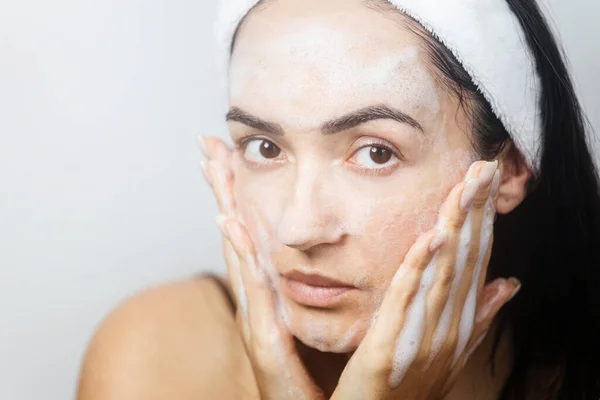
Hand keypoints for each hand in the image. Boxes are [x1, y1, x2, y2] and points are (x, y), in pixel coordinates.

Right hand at [199, 136, 323, 399]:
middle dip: (224, 191)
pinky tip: (231, 222)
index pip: (257, 240)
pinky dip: (241, 256)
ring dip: (224, 207)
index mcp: (275, 301)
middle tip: (209, 148)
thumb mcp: (328, 332)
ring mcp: (257, 321)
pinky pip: (253, 291)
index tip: (233, 158)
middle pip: (239, 237)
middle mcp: (260, 306)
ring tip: (212, 167)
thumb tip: (342, 262)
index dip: (243, 200)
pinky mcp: (265, 342)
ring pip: (238, 254)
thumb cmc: (323, 383)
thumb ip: (331, 300)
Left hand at [331, 160, 520, 399]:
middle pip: (465, 259)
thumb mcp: (451, 348)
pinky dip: (419, 268)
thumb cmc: (412, 386)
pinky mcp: (391, 348)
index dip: (485, 220)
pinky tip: (430, 237)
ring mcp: (424, 338)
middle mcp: (448, 327)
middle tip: (484, 167)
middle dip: (476, 211)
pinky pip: (407, 302)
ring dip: (454, 228)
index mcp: (459, 322)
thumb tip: (508, 283)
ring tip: (465, 188)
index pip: (477, 260)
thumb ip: (478, 314)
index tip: (488, 182)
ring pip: (443, 273)